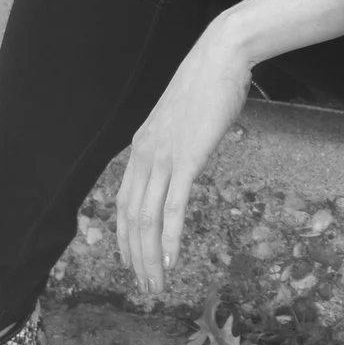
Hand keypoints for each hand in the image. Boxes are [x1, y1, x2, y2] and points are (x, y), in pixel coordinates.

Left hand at [115, 19, 252, 298]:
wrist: (220, 57)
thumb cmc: (209, 85)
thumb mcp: (184, 122)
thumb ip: (178, 146)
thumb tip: (186, 162)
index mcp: (141, 149)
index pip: (123, 204)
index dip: (124, 238)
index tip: (132, 263)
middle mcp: (144, 156)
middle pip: (131, 219)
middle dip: (136, 258)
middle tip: (145, 286)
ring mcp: (164, 157)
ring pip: (148, 219)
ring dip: (151, 256)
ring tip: (158, 283)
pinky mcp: (187, 158)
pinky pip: (174, 206)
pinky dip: (171, 236)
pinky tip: (174, 259)